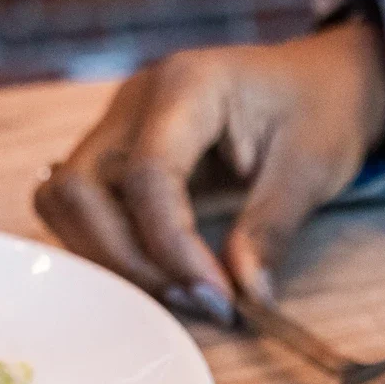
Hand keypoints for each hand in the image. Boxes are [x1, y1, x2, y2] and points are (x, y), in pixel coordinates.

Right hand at [33, 19, 384, 315]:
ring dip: (111, 260)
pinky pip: (84, 211)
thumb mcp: (311, 168)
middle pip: (79, 190)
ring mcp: (118, 128)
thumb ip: (270, 231)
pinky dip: (112, 251)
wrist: (318, 81)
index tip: (218, 300)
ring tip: (180, 293)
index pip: (148, 177)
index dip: (173, 249)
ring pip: (66, 203)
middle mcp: (134, 102)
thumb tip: (244, 296)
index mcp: (187, 86)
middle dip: (128, 261)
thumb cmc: (318, 110)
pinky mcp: (117, 157)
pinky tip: (165, 275)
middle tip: (195, 302)